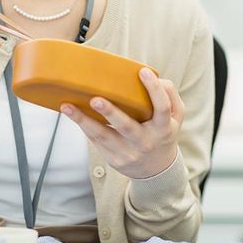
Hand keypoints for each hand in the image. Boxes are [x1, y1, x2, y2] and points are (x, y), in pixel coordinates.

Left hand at [61, 68, 183, 178]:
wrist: (157, 170)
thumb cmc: (163, 133)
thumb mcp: (175, 116)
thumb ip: (169, 95)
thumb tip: (154, 78)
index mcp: (163, 128)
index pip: (162, 108)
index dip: (154, 90)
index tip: (142, 72)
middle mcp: (145, 142)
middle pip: (127, 127)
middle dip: (110, 113)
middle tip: (95, 99)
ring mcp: (128, 153)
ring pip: (104, 136)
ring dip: (84, 120)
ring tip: (67, 106)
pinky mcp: (114, 160)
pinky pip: (96, 142)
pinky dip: (84, 127)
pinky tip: (72, 114)